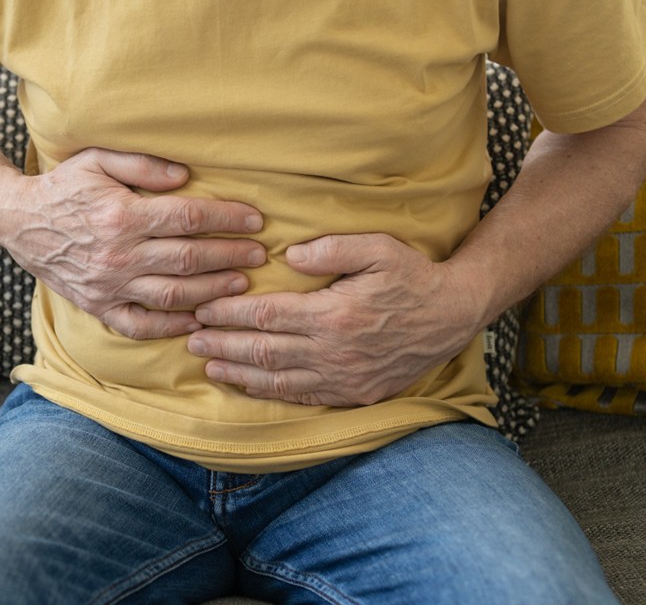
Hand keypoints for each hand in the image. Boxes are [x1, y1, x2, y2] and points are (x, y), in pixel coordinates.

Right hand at [0, 148, 265, 339]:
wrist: (18, 222)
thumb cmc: (64, 187)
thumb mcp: (97, 160)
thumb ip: (142, 165)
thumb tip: (185, 176)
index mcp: (121, 215)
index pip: (189, 218)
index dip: (227, 219)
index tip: (255, 220)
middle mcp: (118, 255)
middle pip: (189, 259)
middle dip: (232, 256)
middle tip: (259, 254)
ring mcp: (108, 286)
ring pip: (173, 295)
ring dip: (213, 291)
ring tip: (241, 285)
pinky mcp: (99, 306)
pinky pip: (141, 325)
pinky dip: (172, 327)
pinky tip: (198, 320)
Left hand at [186, 233, 486, 405]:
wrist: (454, 315)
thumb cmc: (413, 275)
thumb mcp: (379, 248)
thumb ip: (333, 249)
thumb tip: (291, 256)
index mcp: (335, 314)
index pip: (266, 315)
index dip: (229, 313)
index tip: (203, 308)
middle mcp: (334, 352)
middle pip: (263, 351)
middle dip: (222, 345)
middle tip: (191, 339)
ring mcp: (343, 378)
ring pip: (277, 380)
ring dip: (238, 374)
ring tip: (208, 365)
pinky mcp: (353, 394)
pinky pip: (302, 397)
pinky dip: (270, 392)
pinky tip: (248, 385)